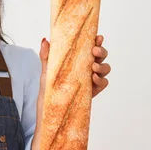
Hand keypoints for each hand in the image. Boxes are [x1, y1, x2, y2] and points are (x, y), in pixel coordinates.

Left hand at [32, 35, 109, 149]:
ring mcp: (90, 81)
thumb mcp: (46, 72)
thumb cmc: (48, 92)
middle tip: (94, 51)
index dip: (96, 41)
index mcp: (77, 61)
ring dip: (103, 65)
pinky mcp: (92, 93)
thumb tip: (45, 39)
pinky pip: (103, 84)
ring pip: (105, 69)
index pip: (89, 48)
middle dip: (101, 51)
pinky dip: (102, 80)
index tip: (97, 36)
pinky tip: (94, 79)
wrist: (48, 113)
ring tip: (93, 68)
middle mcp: (86, 70)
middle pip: (101, 56)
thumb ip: (47, 57)